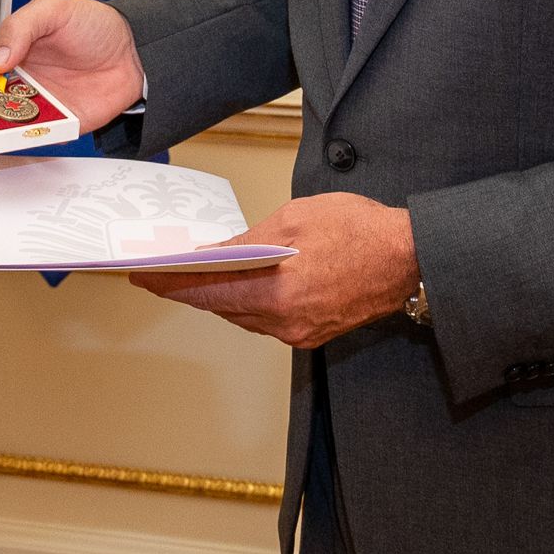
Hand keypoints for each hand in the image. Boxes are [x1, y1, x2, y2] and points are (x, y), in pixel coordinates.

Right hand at [0, 0, 142, 129]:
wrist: (137, 52)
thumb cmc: (94, 24)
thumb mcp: (54, 8)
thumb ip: (21, 26)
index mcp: (7, 48)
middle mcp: (14, 78)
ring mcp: (33, 103)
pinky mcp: (54, 124)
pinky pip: (29, 136)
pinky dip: (16, 139)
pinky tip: (9, 136)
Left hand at [132, 192, 419, 347]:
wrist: (411, 259)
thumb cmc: (359, 230)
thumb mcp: (294, 219)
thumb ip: (247, 241)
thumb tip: (213, 253)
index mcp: (275, 293)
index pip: (204, 291)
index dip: (168, 283)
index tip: (141, 275)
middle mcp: (283, 322)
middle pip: (219, 306)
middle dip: (188, 289)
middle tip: (159, 273)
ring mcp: (299, 332)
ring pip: (241, 315)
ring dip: (216, 297)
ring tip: (190, 276)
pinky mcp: (314, 334)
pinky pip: (265, 321)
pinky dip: (245, 303)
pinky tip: (236, 285)